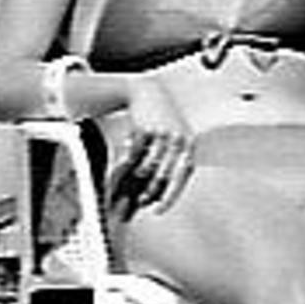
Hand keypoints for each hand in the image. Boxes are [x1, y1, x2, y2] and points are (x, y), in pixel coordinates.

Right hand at [108, 75, 194, 218]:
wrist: (148, 93)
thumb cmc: (161, 123)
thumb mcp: (171, 142)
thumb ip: (166, 166)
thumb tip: (152, 197)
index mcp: (189, 146)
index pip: (182, 176)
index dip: (170, 195)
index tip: (158, 210)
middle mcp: (178, 140)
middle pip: (161, 175)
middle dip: (147, 193)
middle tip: (135, 206)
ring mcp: (161, 133)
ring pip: (146, 167)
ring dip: (133, 183)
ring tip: (120, 195)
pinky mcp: (143, 127)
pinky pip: (132, 154)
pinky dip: (123, 167)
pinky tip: (116, 176)